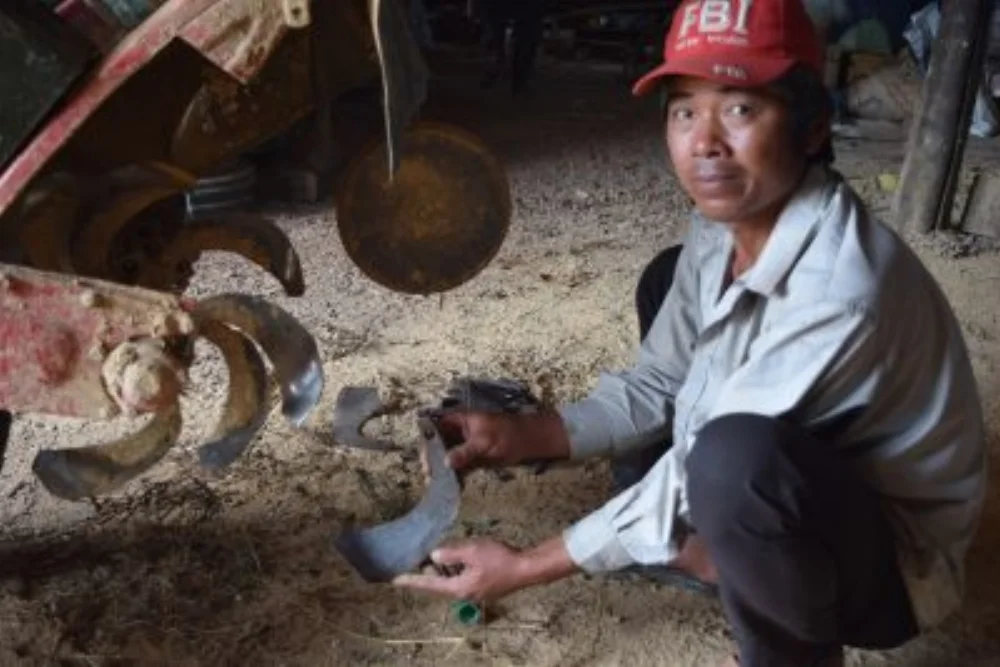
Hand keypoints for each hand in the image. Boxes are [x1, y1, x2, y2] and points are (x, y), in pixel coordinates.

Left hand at [392, 539, 529, 602]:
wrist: (526, 569)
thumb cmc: (499, 559)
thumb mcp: (472, 551)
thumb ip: (451, 554)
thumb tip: (433, 556)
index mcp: (458, 588)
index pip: (429, 584)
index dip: (411, 580)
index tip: (394, 580)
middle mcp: (463, 594)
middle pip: (438, 585)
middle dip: (426, 574)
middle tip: (412, 562)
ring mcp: (474, 592)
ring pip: (449, 582)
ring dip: (440, 571)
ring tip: (431, 558)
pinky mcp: (482, 587)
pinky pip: (460, 580)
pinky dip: (452, 570)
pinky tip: (454, 559)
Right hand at [436, 409, 570, 470]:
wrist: (527, 442)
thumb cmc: (506, 434)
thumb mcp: (484, 442)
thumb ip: (465, 452)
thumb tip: (446, 462)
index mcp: (458, 420)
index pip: (435, 427)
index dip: (426, 440)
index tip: (423, 456)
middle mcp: (457, 432)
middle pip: (437, 443)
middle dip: (431, 457)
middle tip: (427, 472)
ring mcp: (463, 445)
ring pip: (445, 455)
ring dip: (439, 467)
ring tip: (433, 481)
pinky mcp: (470, 458)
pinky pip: (456, 465)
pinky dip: (451, 473)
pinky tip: (445, 483)